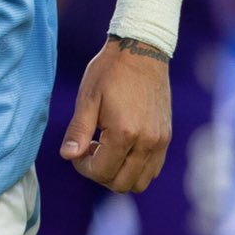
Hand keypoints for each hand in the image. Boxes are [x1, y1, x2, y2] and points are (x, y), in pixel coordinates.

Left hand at [59, 36, 171, 192]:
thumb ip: (78, 131)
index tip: (78, 150)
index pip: (102, 173)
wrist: (141, 49)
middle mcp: (148, 141)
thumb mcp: (88, 98)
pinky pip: (153, 168)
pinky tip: (122, 146)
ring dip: (120, 174)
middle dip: (101, 174)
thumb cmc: (110, 71)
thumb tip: (68, 157)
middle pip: (122, 184)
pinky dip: (136, 168)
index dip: (84, 168)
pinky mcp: (166, 136)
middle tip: (91, 150)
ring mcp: (161, 141)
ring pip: (141, 182)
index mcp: (125, 133)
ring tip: (107, 149)